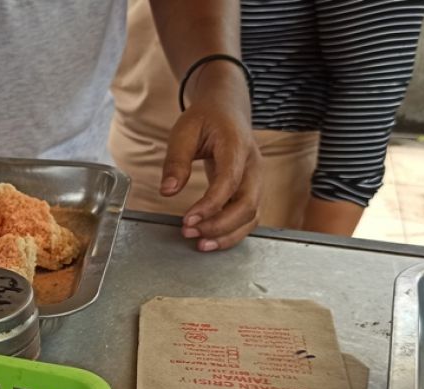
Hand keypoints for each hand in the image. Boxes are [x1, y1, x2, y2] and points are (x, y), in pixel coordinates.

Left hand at [159, 97, 261, 251]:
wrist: (227, 109)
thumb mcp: (183, 132)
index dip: (211, 205)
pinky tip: (210, 239)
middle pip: (248, 204)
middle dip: (219, 226)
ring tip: (199, 243)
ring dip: (227, 234)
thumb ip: (176, 161)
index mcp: (237, 146)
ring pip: (252, 216)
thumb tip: (168, 191)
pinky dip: (232, 232)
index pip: (230, 182)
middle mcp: (254, 165)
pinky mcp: (251, 190)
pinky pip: (248, 217)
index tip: (187, 219)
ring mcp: (256, 179)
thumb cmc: (206, 118)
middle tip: (189, 232)